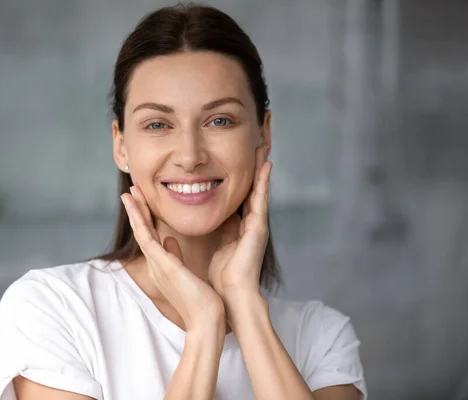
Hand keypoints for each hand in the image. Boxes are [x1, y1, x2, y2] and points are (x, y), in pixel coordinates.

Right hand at [121, 186, 225, 331]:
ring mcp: (156, 264)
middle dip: (137, 209)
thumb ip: (175, 256)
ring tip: (128, 192)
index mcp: (162, 265)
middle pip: (142, 231)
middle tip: (130, 190)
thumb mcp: (186, 273)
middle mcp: (155, 264)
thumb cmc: (200, 300)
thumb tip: (169, 239)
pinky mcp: (162, 264)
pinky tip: (135, 205)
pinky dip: (139, 220)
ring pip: (141, 231)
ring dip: (134, 210)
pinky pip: (146, 237)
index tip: (142, 200)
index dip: (145, 217)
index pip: (150, 236)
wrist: (206, 319)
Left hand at [208, 148, 272, 298]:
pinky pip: (261, 198)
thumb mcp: (218, 247)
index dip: (239, 182)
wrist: (232, 294)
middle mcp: (251, 224)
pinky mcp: (259, 227)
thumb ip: (218, 232)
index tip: (236, 164)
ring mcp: (257, 225)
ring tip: (262, 148)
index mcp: (239, 229)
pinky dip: (263, 181)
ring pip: (258, 190)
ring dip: (260, 170)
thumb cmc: (223, 277)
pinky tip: (266, 165)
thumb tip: (210, 219)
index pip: (239, 199)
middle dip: (253, 171)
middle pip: (251, 191)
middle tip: (255, 149)